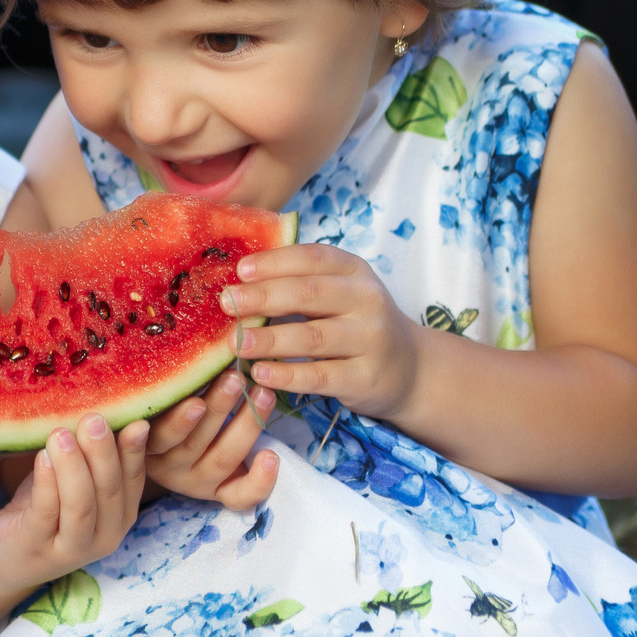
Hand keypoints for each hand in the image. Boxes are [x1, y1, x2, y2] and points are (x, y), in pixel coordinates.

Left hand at [0, 415, 149, 600]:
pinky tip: (42, 456)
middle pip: (109, 491)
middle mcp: (105, 537)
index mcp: (120, 516)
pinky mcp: (35, 547)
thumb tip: (105, 406)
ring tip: (61, 434)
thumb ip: (92, 454)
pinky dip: (46, 482)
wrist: (4, 557)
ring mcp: (71, 548)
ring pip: (80, 505)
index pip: (133, 480)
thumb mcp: (73, 481)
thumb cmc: (45, 509)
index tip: (136, 419)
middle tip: (93, 419)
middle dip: (102, 453)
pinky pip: (45, 513)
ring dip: (72, 466)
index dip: (135, 451)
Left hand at [142, 370, 280, 509]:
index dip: (260, 482)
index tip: (272, 457)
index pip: (242, 495)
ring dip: (217, 411)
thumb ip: (241, 425)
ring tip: (232, 381)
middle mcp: (190, 478)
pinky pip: (161, 437)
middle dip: (247, 424)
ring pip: (193, 443)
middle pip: (222, 459)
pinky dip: (177, 421)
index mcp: (216, 483)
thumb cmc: (193, 424)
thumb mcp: (220, 435)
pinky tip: (191, 401)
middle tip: (262, 391)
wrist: (134, 427)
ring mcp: (164, 464)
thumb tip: (269, 389)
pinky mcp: (139, 446)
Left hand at [224, 245, 430, 419]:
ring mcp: (369, 340)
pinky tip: (260, 373)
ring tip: (235, 343)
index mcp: (355, 271)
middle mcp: (367, 301)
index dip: (276, 261)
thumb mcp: (341, 293)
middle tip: (227, 303)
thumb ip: (300, 283)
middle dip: (263, 297)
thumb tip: (238, 282)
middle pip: (309, 294)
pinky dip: (287, 375)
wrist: (409, 369)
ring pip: (313, 337)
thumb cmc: (358, 324)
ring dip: (269, 339)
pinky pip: (320, 375)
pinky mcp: (365, 378)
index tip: (240, 270)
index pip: (314, 258)